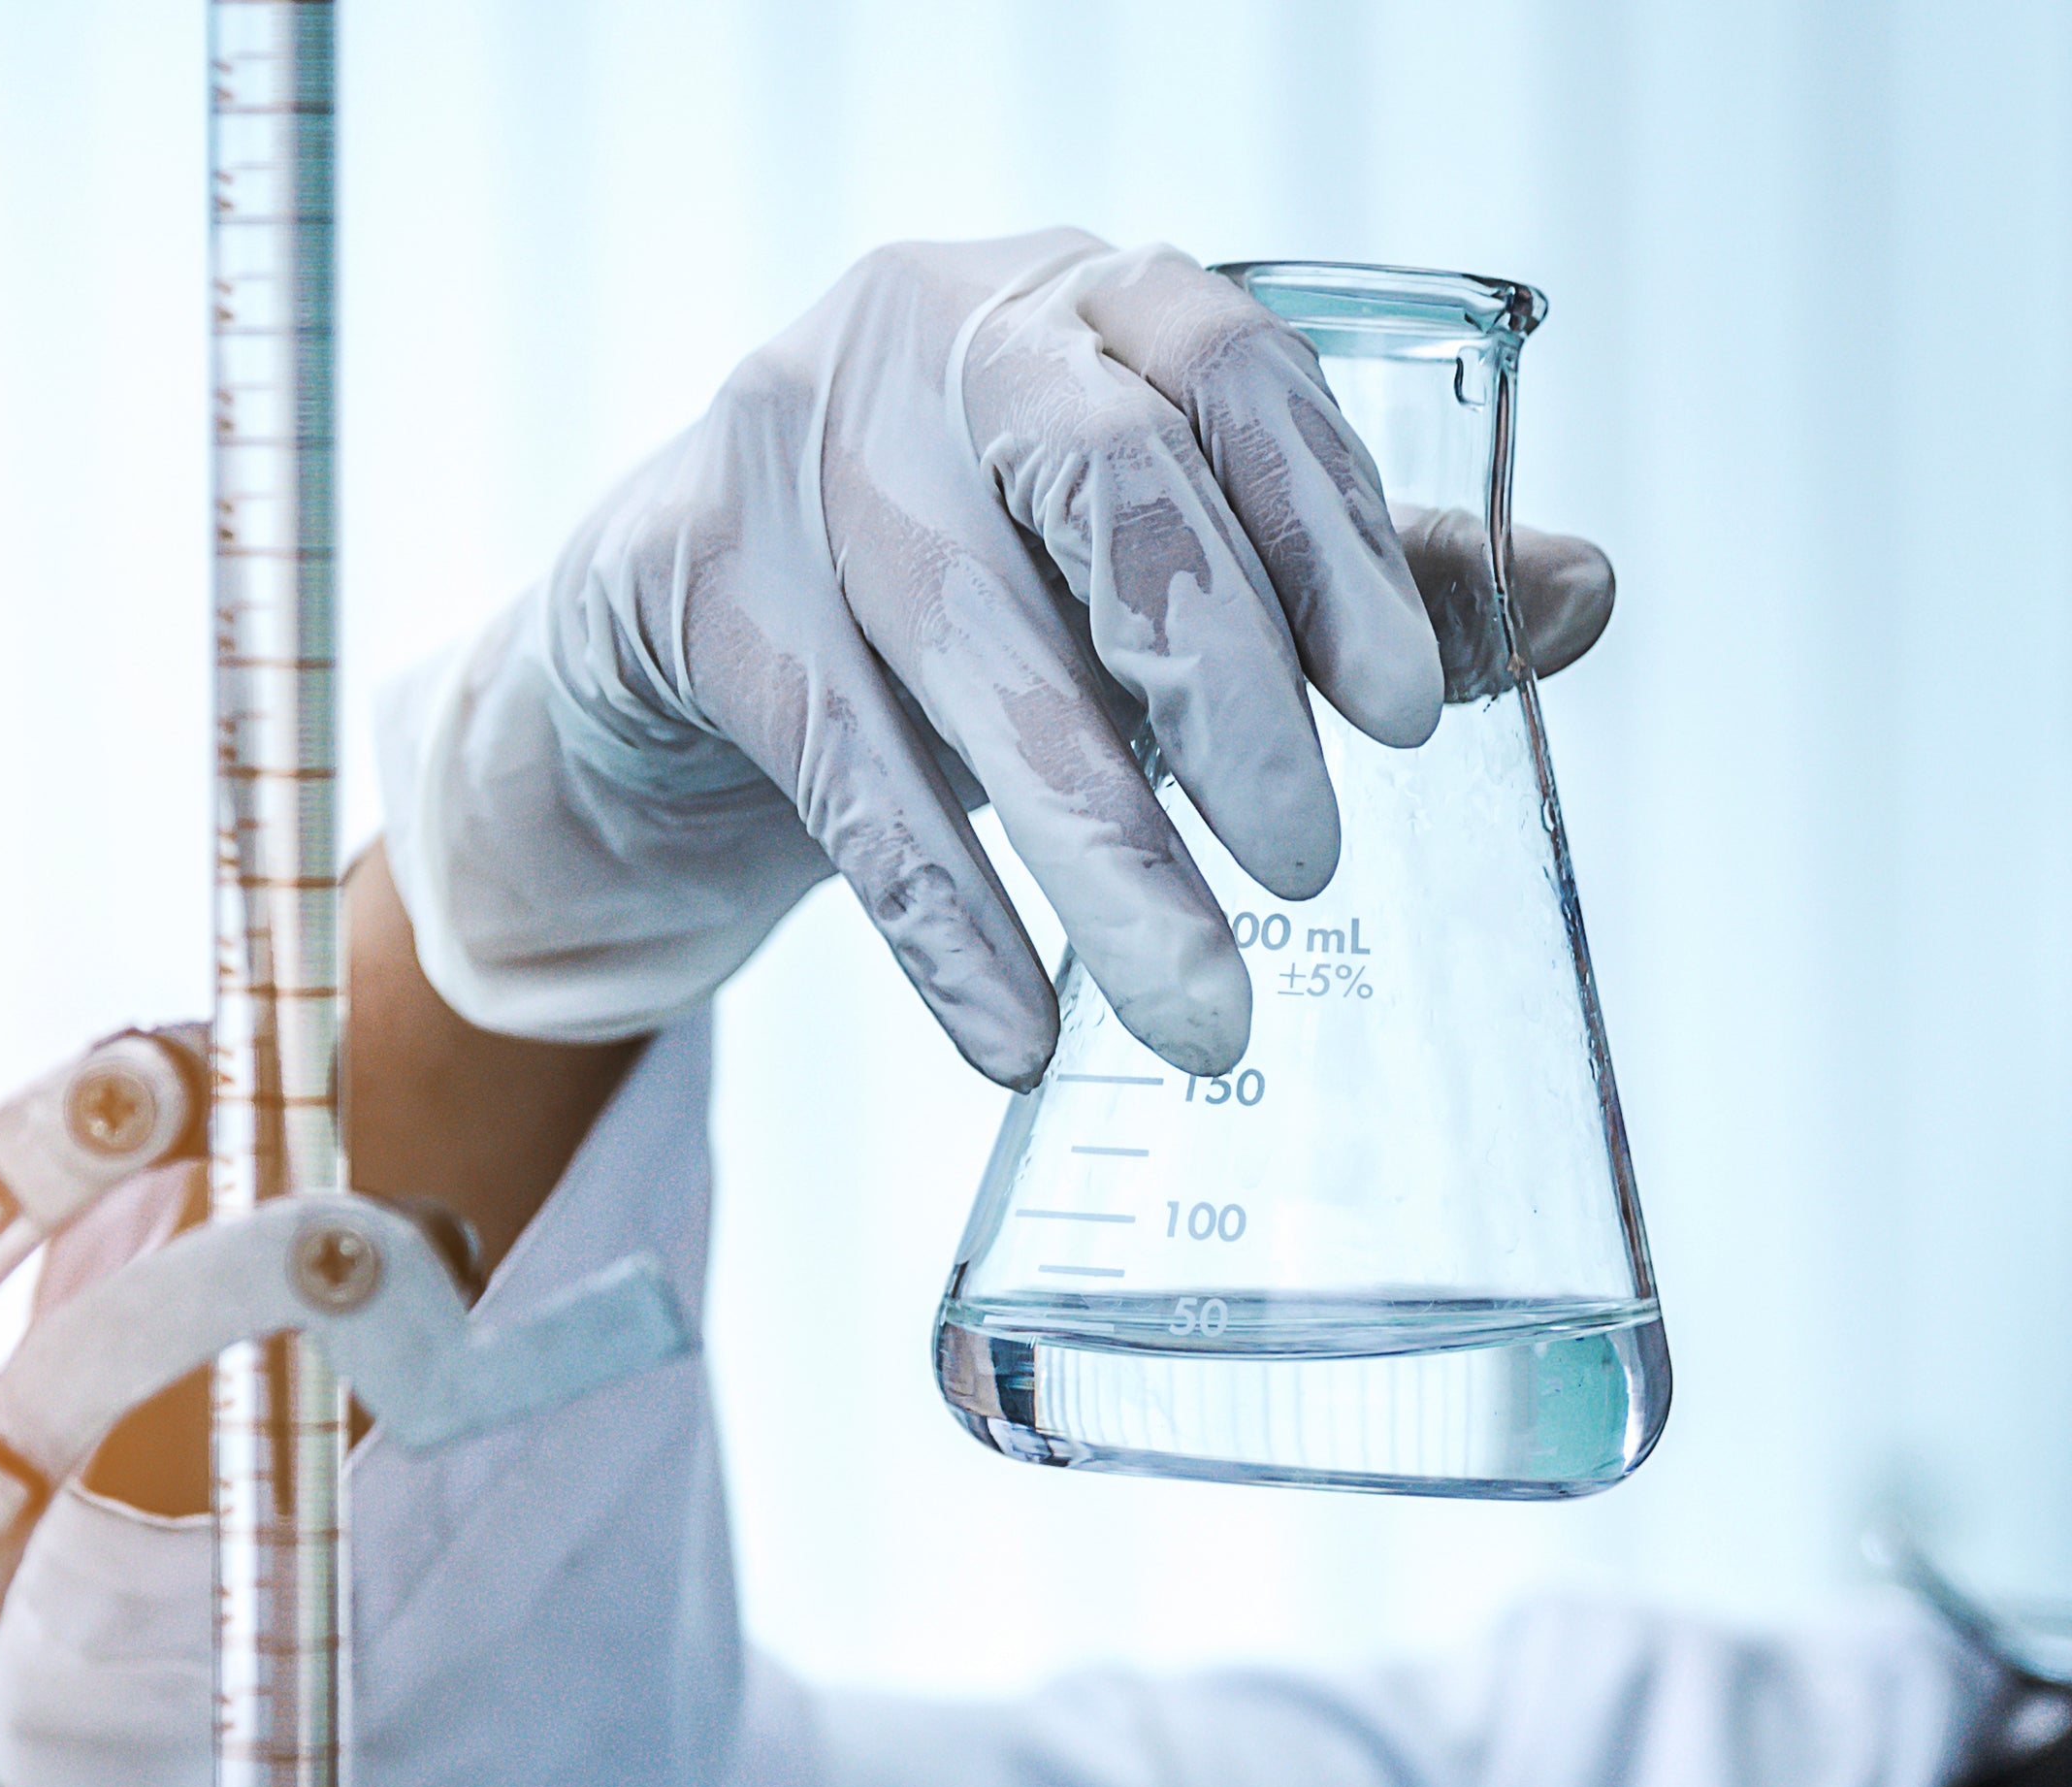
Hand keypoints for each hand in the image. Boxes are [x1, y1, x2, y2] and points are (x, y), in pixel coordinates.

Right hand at [385, 230, 1614, 1082]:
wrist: (653, 650)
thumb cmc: (942, 598)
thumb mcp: (1127, 578)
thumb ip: (1340, 581)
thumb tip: (1586, 594)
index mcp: (1077, 300)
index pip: (1232, 374)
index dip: (1333, 542)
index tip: (1407, 722)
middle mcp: (932, 332)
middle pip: (1104, 484)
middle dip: (1223, 689)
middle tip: (1312, 869)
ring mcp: (787, 440)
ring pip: (969, 648)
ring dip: (1102, 852)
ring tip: (1202, 1016)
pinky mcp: (683, 572)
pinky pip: (839, 767)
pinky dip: (943, 920)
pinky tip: (1017, 1033)